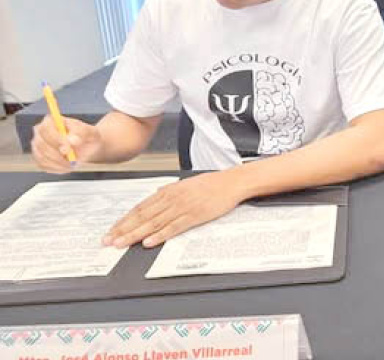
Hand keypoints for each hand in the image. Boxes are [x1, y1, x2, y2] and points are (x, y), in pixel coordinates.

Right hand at [31, 115, 101, 172]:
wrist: (87, 146)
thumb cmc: (87, 135)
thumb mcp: (89, 132)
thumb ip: (81, 133)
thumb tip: (72, 141)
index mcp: (51, 121)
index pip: (46, 128)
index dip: (55, 139)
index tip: (68, 148)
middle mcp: (40, 133)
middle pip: (41, 144)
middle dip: (56, 154)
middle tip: (72, 160)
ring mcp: (38, 146)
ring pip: (42, 156)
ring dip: (58, 163)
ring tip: (74, 163)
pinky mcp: (39, 158)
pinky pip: (43, 165)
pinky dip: (56, 168)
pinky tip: (68, 166)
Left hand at [103, 172, 244, 247]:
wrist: (232, 182)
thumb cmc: (211, 184)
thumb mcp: (185, 186)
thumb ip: (169, 193)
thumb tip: (154, 199)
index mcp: (167, 191)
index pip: (139, 208)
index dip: (123, 220)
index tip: (111, 231)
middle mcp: (171, 199)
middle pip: (142, 216)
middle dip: (123, 229)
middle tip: (108, 241)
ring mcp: (182, 207)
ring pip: (153, 223)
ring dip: (135, 234)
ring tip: (121, 244)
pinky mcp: (195, 216)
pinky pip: (173, 227)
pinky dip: (160, 235)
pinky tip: (149, 242)